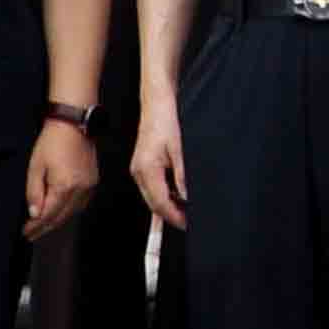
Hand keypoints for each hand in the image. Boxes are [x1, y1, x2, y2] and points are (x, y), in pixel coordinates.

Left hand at [23, 117, 97, 240]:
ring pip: (73, 213)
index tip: (26, 233)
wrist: (73, 124)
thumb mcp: (35, 167)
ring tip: (44, 226)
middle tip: (32, 234)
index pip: (48, 214)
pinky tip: (61, 212)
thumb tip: (35, 213)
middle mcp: (80, 189)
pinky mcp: (93, 181)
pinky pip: (82, 204)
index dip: (36, 226)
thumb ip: (34, 192)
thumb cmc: (53, 141)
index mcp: (65, 186)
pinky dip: (70, 211)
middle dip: (45, 227)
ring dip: (58, 221)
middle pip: (61, 217)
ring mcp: (89, 186)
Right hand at [129, 102, 191, 230]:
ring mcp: (139, 169)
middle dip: (171, 215)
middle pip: (154, 204)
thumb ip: (183, 177)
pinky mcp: (143, 165)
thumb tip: (188, 199)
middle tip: (190, 221)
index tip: (188, 224)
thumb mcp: (181, 150)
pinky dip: (165, 194)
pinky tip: (179, 194)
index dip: (174, 217)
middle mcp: (138, 172)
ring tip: (188, 209)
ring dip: (169, 205)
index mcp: (146, 170)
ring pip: (153, 197)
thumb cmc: (168, 121)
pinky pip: (153, 187)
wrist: (158, 103)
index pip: (159, 204)